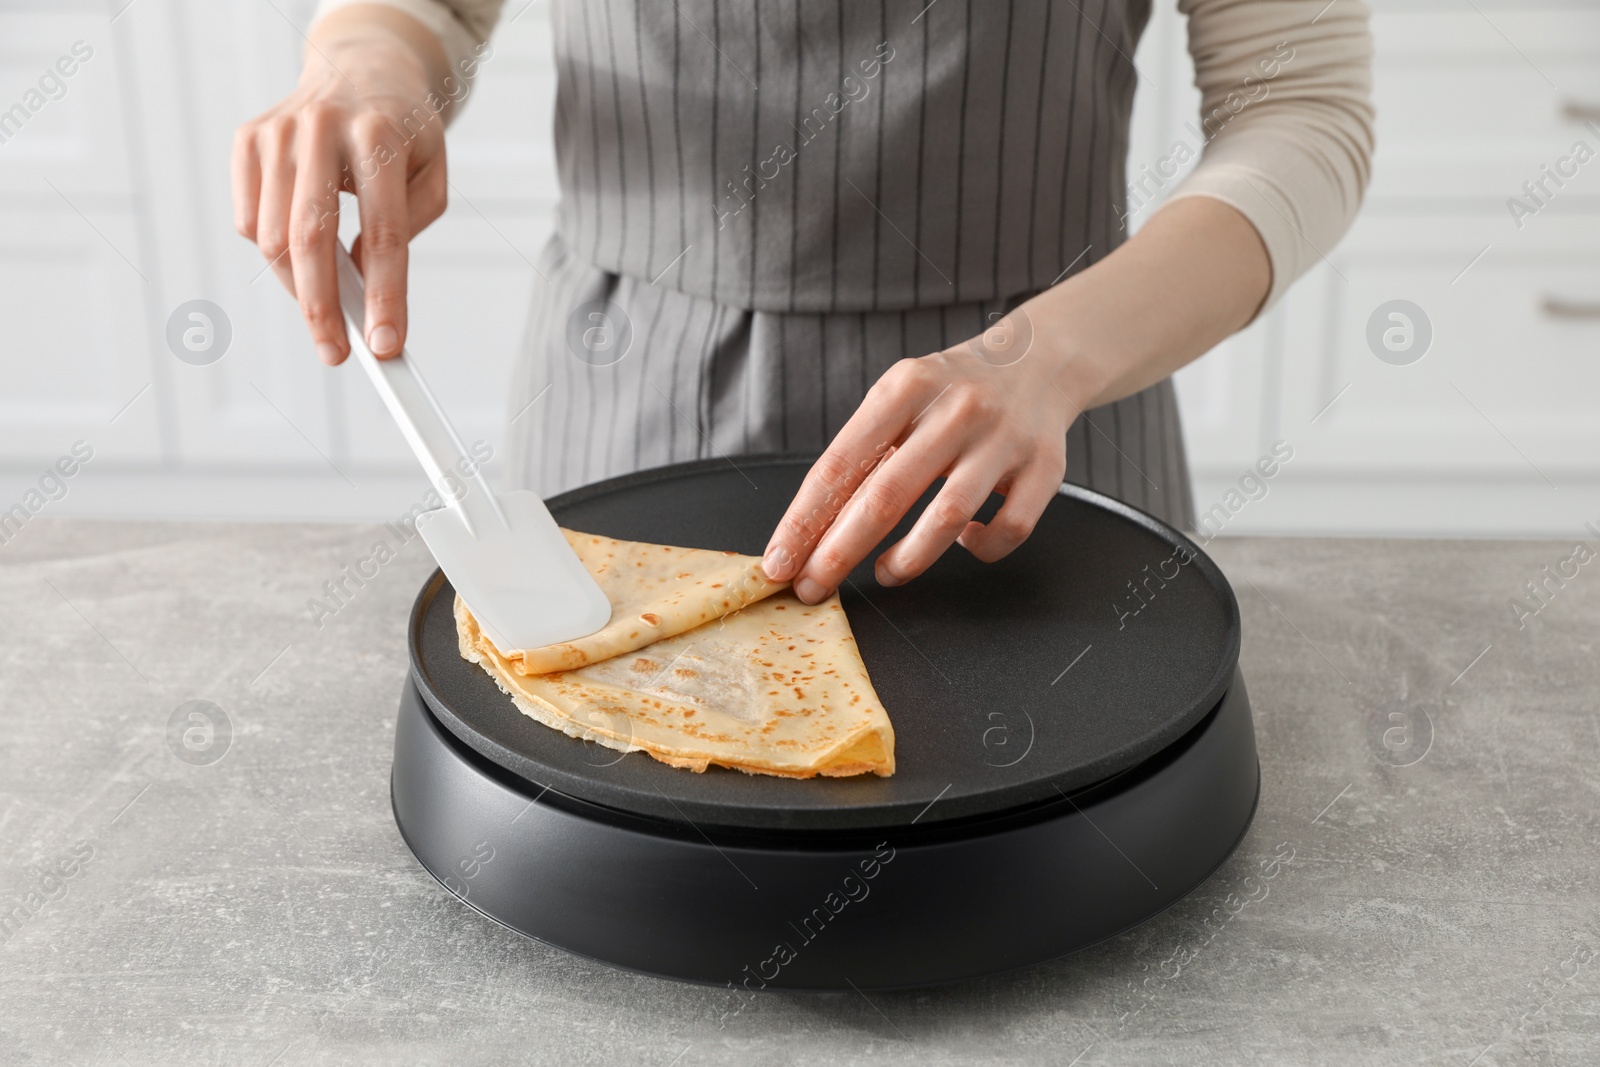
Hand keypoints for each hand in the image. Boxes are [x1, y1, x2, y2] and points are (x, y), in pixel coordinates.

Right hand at [231, 7, 451, 363]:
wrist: (363, 67)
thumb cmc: (403, 132)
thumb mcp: (429, 175)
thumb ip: (404, 231)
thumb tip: (360, 285)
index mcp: (380, 135)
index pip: (384, 233)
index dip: (385, 296)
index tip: (384, 345)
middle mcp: (322, 128)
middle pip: (311, 238)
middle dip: (322, 309)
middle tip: (336, 353)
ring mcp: (277, 131)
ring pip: (271, 238)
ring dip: (299, 287)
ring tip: (326, 304)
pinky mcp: (247, 139)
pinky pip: (248, 221)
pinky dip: (272, 252)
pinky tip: (300, 247)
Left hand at [762, 320, 1080, 603]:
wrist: (1039, 360)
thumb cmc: (951, 392)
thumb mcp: (901, 397)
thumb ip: (864, 452)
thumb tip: (811, 529)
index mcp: (906, 386)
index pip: (841, 463)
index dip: (804, 520)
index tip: (779, 561)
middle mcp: (957, 409)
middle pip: (885, 495)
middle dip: (839, 551)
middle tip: (812, 586)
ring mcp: (1004, 439)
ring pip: (947, 517)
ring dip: (907, 558)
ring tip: (886, 573)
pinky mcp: (1045, 468)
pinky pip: (1008, 528)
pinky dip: (980, 548)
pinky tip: (963, 542)